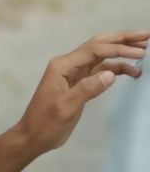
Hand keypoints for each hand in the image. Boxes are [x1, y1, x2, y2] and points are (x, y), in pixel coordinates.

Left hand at [16, 30, 147, 154]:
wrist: (34, 136)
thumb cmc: (46, 122)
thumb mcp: (66, 107)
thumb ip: (87, 89)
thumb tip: (110, 74)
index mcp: (62, 66)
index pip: (94, 50)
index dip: (118, 48)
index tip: (140, 50)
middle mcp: (68, 65)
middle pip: (98, 46)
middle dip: (121, 39)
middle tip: (145, 36)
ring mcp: (74, 74)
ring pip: (101, 57)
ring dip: (121, 53)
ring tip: (143, 52)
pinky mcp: (78, 84)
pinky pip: (99, 71)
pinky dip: (115, 69)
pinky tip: (130, 71)